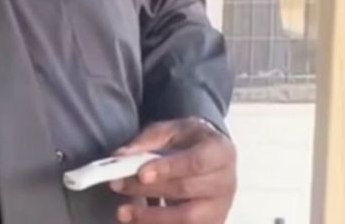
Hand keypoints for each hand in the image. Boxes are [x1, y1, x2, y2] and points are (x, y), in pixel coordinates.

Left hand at [109, 117, 235, 223]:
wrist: (214, 154)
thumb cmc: (192, 140)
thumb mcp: (173, 129)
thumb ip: (149, 140)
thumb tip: (120, 156)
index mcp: (220, 152)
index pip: (195, 163)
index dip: (168, 169)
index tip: (141, 173)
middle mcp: (226, 183)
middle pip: (186, 190)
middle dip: (150, 190)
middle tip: (118, 185)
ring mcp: (221, 208)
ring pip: (188, 219)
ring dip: (153, 218)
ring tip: (124, 213)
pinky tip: (138, 223)